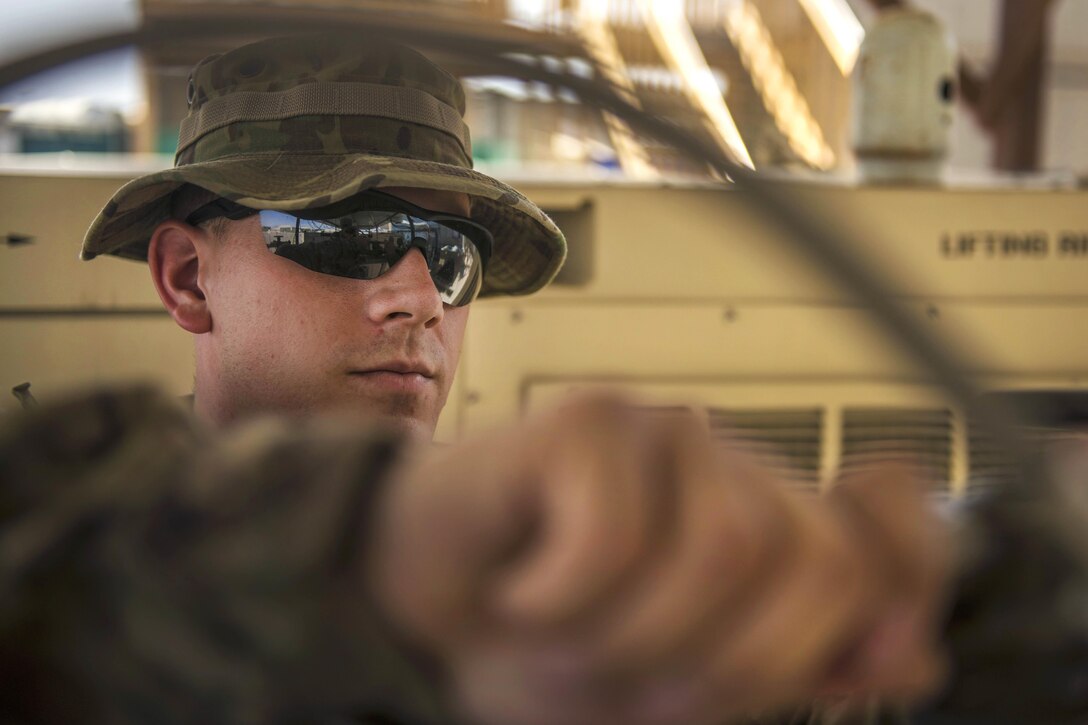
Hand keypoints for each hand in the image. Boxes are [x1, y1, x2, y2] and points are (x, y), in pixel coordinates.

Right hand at [368, 395, 949, 724]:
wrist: (421, 609)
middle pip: (816, 561)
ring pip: (719, 554)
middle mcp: (732, 467)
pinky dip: (558, 604)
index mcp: (772, 528)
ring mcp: (662, 435)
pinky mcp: (586, 421)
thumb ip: (799, 669)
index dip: (904, 590)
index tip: (855, 656)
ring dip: (629, 641)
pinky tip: (523, 592)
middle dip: (725, 664)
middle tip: (638, 678)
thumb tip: (913, 661)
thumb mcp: (682, 690)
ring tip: (567, 633)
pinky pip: (614, 539)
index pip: (899, 528)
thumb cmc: (548, 641)